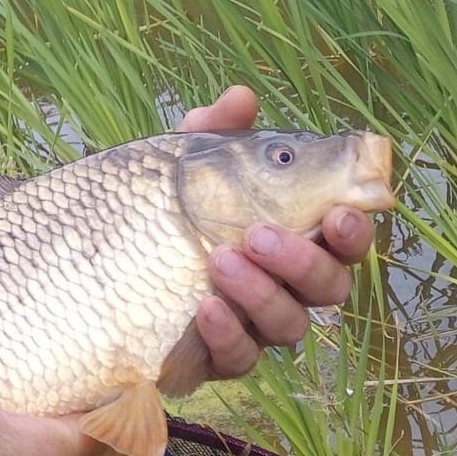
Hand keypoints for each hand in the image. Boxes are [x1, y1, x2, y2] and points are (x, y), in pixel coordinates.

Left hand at [179, 86, 375, 377]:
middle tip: (260, 235)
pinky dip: (228, 334)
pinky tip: (206, 307)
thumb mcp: (185, 164)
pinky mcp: (218, 357)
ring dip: (261, 293)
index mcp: (295, 235)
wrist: (102, 262)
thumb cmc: (167, 208)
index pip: (344, 240)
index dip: (354, 232)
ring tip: (221, 260)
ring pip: (288, 324)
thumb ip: (215, 132)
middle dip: (303, 262)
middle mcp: (286, 285)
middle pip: (329, 287)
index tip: (338, 213)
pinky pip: (240, 358)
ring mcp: (255, 325)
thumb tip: (242, 97)